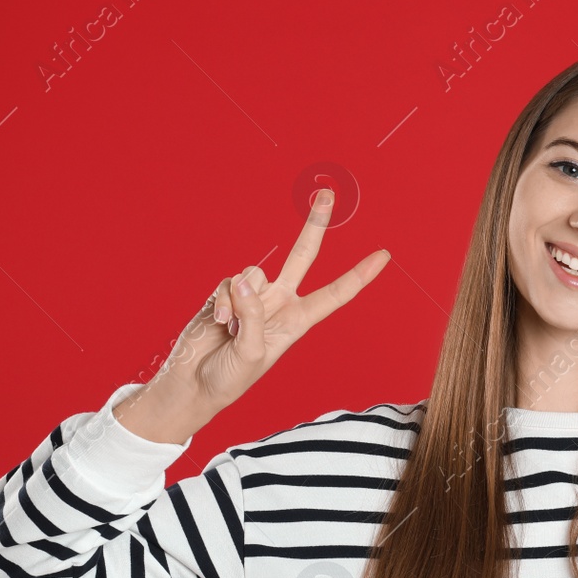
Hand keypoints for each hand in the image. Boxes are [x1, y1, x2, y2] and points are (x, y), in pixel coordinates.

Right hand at [130, 188, 391, 435]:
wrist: (194, 383)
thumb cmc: (230, 377)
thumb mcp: (251, 351)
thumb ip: (253, 313)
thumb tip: (245, 278)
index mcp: (298, 321)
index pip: (336, 294)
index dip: (359, 275)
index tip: (383, 256)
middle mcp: (279, 303)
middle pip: (302, 256)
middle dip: (314, 225)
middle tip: (326, 194)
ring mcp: (253, 296)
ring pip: (253, 272)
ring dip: (239, 300)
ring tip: (230, 329)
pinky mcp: (227, 293)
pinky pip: (229, 282)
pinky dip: (224, 302)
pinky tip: (218, 325)